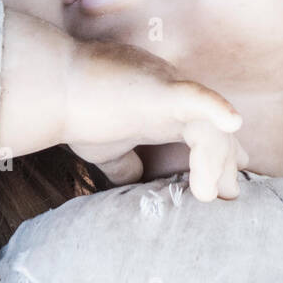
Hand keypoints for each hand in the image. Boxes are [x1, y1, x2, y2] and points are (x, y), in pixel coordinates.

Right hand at [61, 41, 245, 195]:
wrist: (50, 86)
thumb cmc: (76, 110)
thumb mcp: (107, 147)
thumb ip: (125, 164)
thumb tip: (137, 183)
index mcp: (166, 115)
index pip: (206, 136)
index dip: (220, 161)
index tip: (226, 192)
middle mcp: (176, 102)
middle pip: (216, 133)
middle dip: (226, 164)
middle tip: (230, 196)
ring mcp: (171, 92)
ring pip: (211, 126)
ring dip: (216, 159)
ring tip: (209, 193)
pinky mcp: (162, 90)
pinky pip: (197, 97)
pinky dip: (217, 109)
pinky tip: (233, 124)